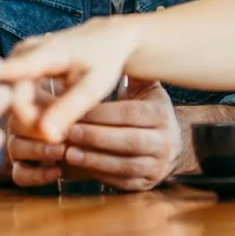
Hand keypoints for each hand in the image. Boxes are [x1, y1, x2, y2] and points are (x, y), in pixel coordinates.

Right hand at [1, 18, 140, 143]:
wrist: (105, 37)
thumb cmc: (104, 60)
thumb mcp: (94, 85)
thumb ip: (69, 109)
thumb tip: (46, 135)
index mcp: (41, 53)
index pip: (15, 88)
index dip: (24, 115)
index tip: (48, 135)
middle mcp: (21, 53)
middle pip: (9, 99)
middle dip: (30, 124)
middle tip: (58, 138)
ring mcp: (16, 59)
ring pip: (9, 100)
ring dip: (30, 120)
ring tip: (58, 130)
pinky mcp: (17, 66)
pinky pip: (13, 96)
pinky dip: (31, 113)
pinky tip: (52, 121)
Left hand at [11, 80, 182, 191]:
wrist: (168, 143)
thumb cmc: (146, 110)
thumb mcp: (144, 89)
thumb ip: (130, 75)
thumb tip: (112, 50)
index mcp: (161, 114)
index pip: (129, 114)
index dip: (100, 114)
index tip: (75, 112)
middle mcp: (165, 141)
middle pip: (126, 141)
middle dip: (94, 137)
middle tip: (67, 131)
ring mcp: (157, 166)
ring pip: (123, 164)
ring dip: (92, 158)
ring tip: (68, 150)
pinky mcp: (145, 184)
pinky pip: (120, 181)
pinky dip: (98, 173)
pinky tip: (78, 165)